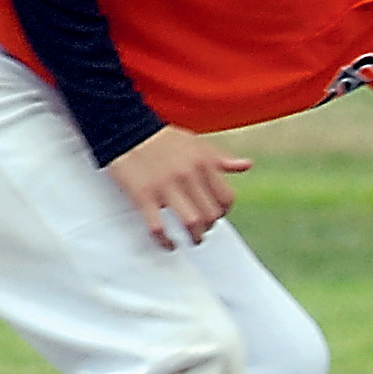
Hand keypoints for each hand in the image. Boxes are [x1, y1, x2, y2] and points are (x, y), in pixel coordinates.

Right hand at [105, 126, 252, 248]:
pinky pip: (158, 227)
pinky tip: (168, 244)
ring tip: (191, 240)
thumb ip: (221, 158)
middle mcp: (188, 175)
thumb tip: (247, 165)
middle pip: (211, 214)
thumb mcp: (196, 143)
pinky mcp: (143, 196)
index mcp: (203, 163)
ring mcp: (165, 187)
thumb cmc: (163, 139)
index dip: (225, 211)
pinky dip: (165, 241)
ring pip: (191, 223)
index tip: (217, 215)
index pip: (227, 198)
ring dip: (194, 237)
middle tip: (203, 230)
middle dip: (209, 227)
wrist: (125, 129)